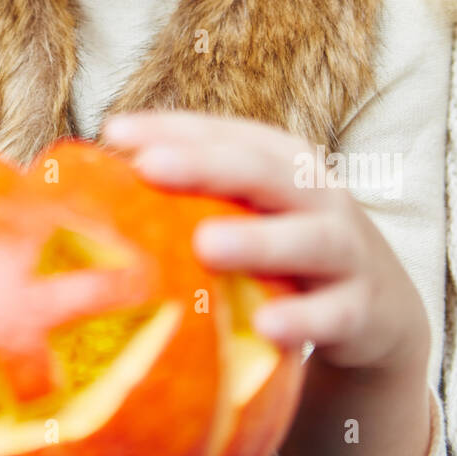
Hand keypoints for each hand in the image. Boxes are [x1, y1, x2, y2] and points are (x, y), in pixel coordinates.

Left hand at [99, 110, 431, 374]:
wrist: (376, 313)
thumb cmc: (280, 254)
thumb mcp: (245, 216)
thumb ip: (186, 203)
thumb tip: (80, 197)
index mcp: (280, 163)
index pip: (224, 134)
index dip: (171, 128)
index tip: (114, 132)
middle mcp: (315, 195)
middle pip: (263, 171)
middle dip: (207, 164)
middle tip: (150, 166)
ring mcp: (345, 250)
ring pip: (306, 238)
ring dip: (258, 240)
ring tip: (205, 244)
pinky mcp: (363, 310)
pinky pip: (334, 315)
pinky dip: (304, 320)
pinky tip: (268, 327)